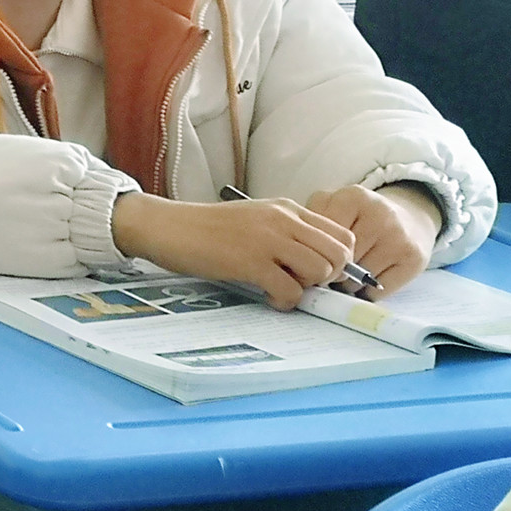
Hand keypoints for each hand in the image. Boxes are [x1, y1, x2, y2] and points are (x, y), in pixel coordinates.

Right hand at [111, 192, 356, 308]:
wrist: (169, 226)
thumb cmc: (208, 228)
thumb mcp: (255, 220)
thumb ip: (286, 234)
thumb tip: (316, 264)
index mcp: (287, 209)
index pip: (342, 234)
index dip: (339, 260)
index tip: (320, 274)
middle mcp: (283, 220)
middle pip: (339, 254)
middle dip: (329, 277)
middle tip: (303, 284)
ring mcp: (268, 239)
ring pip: (320, 271)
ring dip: (307, 288)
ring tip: (283, 288)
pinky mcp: (250, 261)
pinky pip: (290, 291)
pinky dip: (285, 301)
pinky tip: (267, 296)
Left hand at [305, 183, 441, 298]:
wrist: (410, 220)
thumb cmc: (361, 218)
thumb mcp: (334, 207)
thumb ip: (313, 224)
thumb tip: (298, 264)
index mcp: (353, 197)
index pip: (321, 238)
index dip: (312, 254)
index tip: (310, 259)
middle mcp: (380, 215)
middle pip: (339, 260)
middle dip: (329, 271)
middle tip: (328, 271)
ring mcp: (399, 237)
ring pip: (357, 279)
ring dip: (347, 285)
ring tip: (347, 276)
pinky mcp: (415, 259)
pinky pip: (378, 291)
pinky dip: (366, 293)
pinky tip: (366, 282)